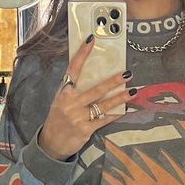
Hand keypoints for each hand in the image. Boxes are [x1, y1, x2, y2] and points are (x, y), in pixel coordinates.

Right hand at [37, 38, 133, 160]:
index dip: (82, 54)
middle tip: (127, 73)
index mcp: (64, 93)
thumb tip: (92, 76)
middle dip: (113, 81)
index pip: (73, 69)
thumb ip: (74, 90)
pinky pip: (103, 120)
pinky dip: (114, 115)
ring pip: (103, 105)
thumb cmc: (58, 119)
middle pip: (95, 89)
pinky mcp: (85, 130)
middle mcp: (70, 103)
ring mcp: (78, 117)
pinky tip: (125, 110)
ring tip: (133, 91)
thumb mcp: (61, 101)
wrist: (51, 144)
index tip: (91, 40)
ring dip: (120, 97)